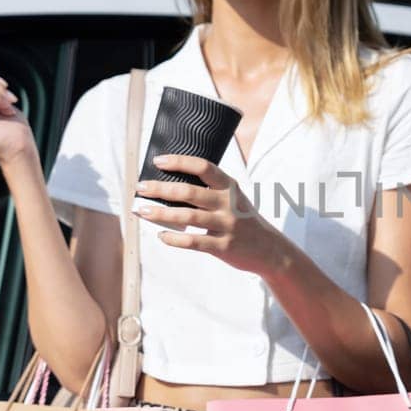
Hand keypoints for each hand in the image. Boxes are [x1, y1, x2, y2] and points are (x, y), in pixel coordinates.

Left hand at [135, 155, 284, 275]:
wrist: (270, 250)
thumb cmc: (244, 221)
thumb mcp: (235, 200)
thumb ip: (211, 192)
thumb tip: (171, 185)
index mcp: (230, 187)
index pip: (203, 167)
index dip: (179, 161)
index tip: (157, 160)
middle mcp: (229, 204)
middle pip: (189, 191)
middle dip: (160, 188)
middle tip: (140, 187)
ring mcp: (226, 225)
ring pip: (187, 217)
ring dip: (161, 213)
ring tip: (142, 211)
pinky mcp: (223, 247)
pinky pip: (193, 242)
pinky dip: (173, 238)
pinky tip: (161, 235)